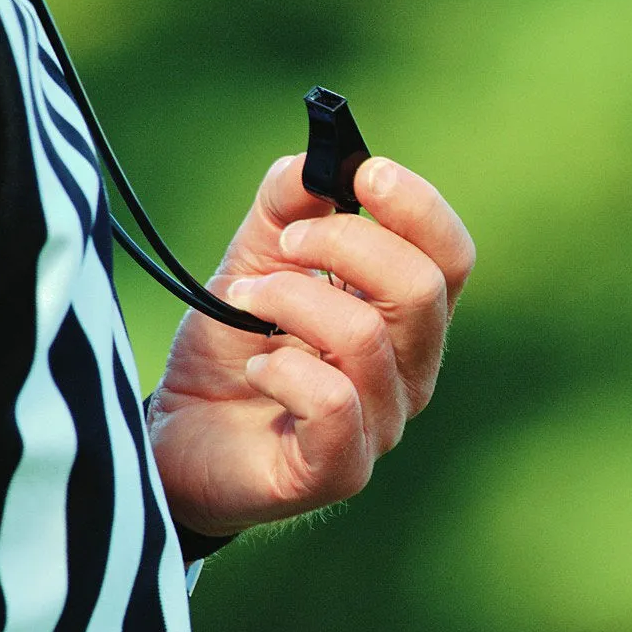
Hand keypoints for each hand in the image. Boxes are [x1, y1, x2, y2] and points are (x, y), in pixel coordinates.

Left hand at [146, 154, 474, 535]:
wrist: (181, 431)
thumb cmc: (230, 348)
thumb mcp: (253, 263)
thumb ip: (285, 210)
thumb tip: (313, 162)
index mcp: (404, 317)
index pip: (451, 257)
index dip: (418, 207)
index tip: (362, 173)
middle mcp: (409, 372)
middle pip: (421, 288)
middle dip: (342, 246)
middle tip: (281, 245)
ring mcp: (382, 425)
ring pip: (365, 337)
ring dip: (288, 300)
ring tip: (241, 302)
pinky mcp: (342, 469)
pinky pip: (334, 403)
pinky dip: (281, 369)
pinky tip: (254, 368)